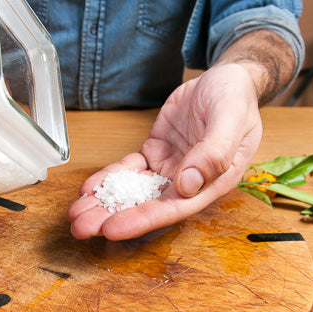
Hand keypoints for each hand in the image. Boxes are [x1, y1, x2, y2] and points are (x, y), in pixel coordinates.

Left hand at [67, 62, 262, 240]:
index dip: (142, 220)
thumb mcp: (231, 118)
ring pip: (134, 192)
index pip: (174, 208)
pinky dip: (108, 179)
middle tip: (81, 228)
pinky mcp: (155, 154)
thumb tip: (187, 184)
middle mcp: (189, 182)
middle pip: (148, 207)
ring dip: (105, 204)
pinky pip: (129, 170)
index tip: (112, 229)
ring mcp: (170, 169)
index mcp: (212, 182)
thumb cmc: (236, 99)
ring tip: (76, 215)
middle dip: (113, 218)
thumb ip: (214, 152)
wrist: (227, 80)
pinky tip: (88, 189)